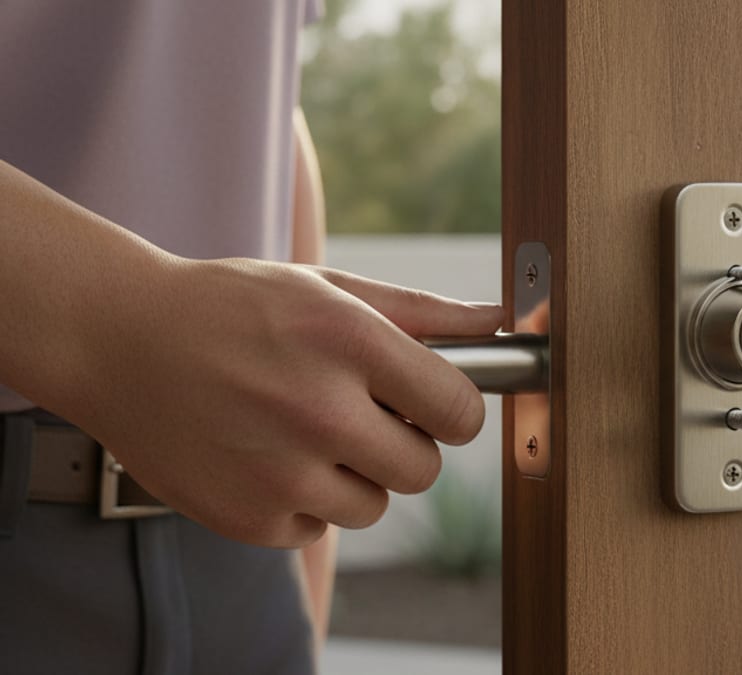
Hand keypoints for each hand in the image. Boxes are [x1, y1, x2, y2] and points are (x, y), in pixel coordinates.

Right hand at [57, 256, 501, 547]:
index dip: (455, 410)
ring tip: (303, 431)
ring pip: (374, 505)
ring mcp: (282, 472)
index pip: (460, 411)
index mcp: (349, 342)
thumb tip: (502, 321)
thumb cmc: (233, 308)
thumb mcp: (328, 288)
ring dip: (354, 476)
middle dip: (405, 444)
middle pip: (424, 469)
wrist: (118, 340)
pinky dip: (302, 502)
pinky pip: (318, 528)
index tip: (436, 406)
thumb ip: (424, 311)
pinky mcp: (250, 519)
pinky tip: (266, 456)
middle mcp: (320, 410)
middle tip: (360, 414)